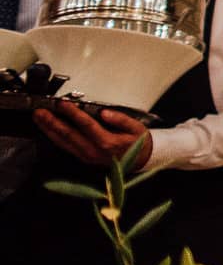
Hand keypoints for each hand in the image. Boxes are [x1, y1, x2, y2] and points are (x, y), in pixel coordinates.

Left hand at [33, 103, 151, 168]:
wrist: (140, 161)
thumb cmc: (137, 143)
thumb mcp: (136, 128)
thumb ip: (120, 119)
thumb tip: (104, 112)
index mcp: (108, 142)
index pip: (86, 125)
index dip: (73, 113)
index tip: (63, 104)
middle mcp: (94, 151)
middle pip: (69, 135)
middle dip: (52, 122)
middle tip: (41, 112)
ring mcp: (86, 156)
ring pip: (63, 142)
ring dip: (49, 130)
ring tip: (39, 119)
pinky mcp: (82, 158)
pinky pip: (65, 147)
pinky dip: (54, 137)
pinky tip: (48, 129)